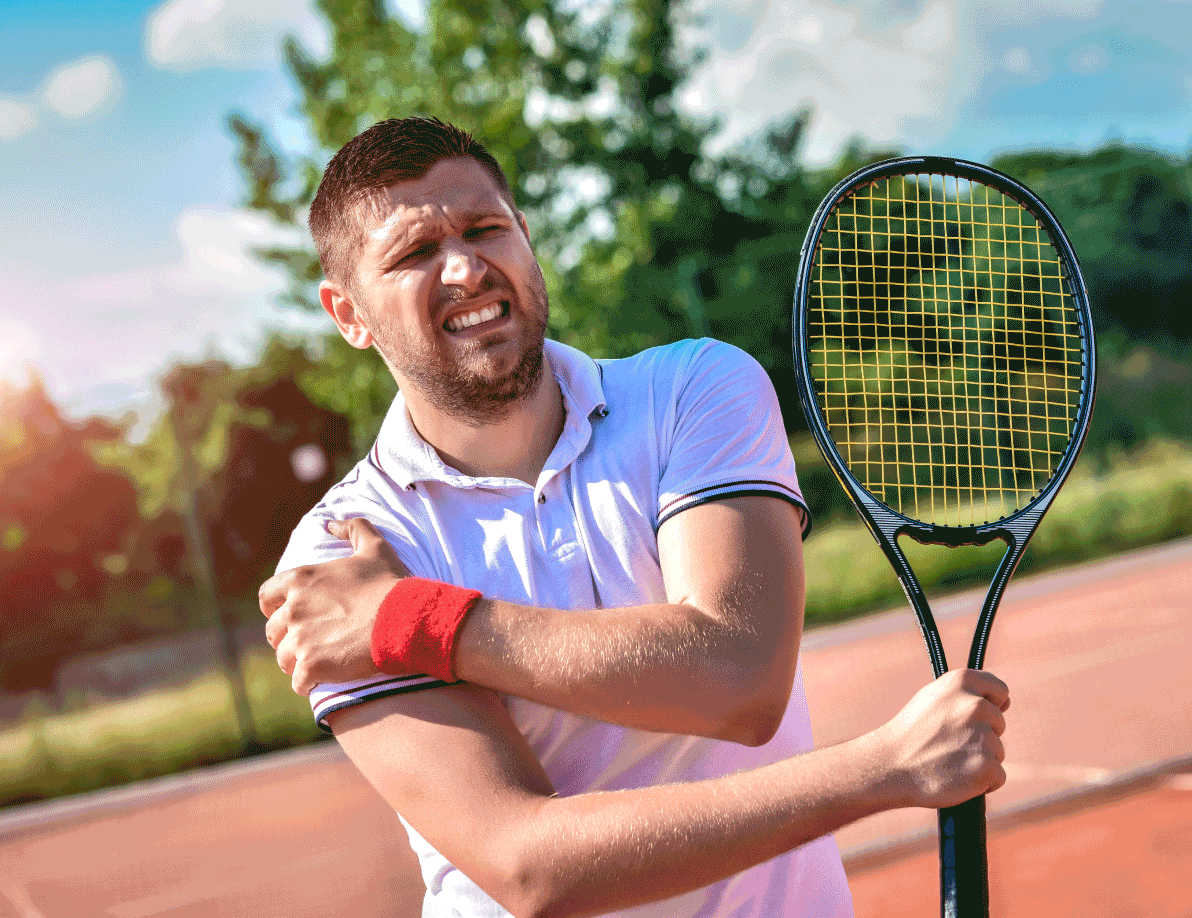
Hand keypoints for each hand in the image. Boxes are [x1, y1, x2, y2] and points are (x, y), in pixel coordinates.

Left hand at [258, 518, 408, 694]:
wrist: (406, 618)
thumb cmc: (390, 583)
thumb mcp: (374, 547)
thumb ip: (351, 528)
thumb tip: (329, 523)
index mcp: (300, 580)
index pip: (266, 596)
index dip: (276, 607)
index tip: (292, 615)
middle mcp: (294, 609)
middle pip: (273, 631)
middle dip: (288, 638)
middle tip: (311, 643)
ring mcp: (300, 639)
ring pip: (284, 658)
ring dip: (298, 662)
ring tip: (320, 663)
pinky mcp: (311, 666)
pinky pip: (298, 682)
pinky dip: (309, 683)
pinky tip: (325, 680)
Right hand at [874, 669, 1009, 809]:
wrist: (890, 766)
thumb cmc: (910, 733)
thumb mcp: (932, 697)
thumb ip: (965, 694)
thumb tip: (1000, 702)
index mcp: (962, 682)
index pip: (1000, 690)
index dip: (992, 704)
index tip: (976, 717)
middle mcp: (976, 705)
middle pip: (999, 724)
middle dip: (981, 735)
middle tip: (950, 743)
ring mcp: (983, 736)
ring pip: (997, 751)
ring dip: (979, 759)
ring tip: (949, 760)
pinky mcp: (986, 766)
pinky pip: (997, 776)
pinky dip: (982, 782)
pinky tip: (957, 777)